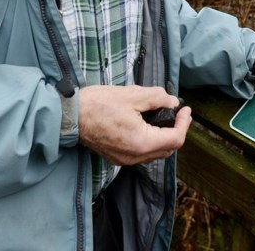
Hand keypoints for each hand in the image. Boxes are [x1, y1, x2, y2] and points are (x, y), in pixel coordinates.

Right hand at [77, 85, 191, 165]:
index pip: (175, 139)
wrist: (70, 117)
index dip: (184, 123)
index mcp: (141, 143)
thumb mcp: (132, 94)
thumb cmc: (98, 104)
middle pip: (167, 149)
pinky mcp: (116, 157)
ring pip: (154, 154)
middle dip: (177, 131)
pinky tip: (146, 126)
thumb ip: (157, 98)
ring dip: (164, 138)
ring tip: (163, 118)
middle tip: (178, 114)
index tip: (185, 109)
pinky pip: (141, 154)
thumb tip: (172, 102)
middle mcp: (135, 157)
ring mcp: (124, 160)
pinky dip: (150, 142)